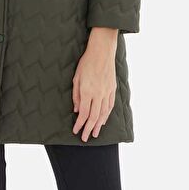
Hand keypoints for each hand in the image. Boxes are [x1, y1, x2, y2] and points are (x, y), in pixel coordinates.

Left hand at [72, 27, 117, 141]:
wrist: (102, 51)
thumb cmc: (86, 62)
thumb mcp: (76, 77)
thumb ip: (76, 95)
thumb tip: (76, 109)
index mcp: (87, 91)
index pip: (83, 113)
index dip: (79, 124)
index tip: (76, 131)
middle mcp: (98, 94)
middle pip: (94, 117)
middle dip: (89, 129)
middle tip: (85, 138)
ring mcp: (107, 92)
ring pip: (103, 113)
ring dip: (98, 125)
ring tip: (95, 133)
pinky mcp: (112, 89)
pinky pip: (110, 106)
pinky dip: (106, 115)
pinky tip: (103, 120)